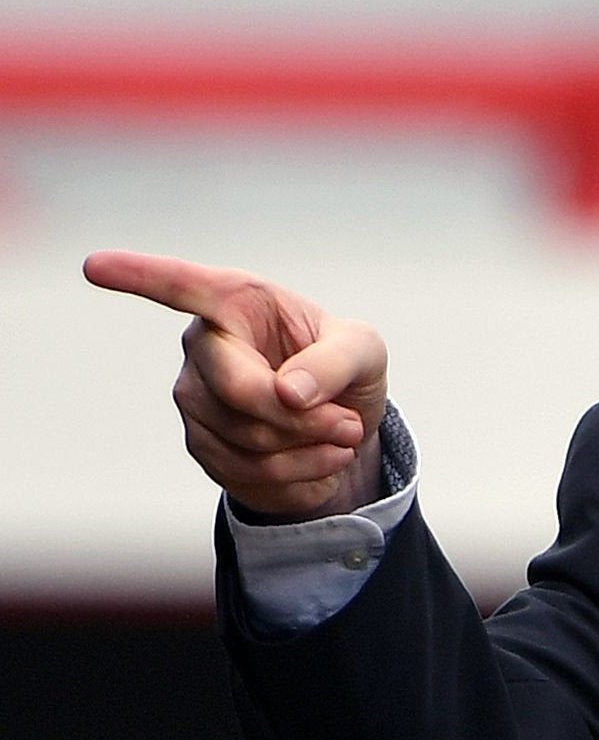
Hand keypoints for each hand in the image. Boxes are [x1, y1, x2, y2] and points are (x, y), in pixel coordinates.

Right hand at [84, 251, 389, 518]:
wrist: (342, 426)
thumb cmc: (344, 366)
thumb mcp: (364, 350)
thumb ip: (336, 361)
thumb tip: (289, 392)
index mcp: (237, 302)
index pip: (182, 285)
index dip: (138, 276)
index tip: (94, 266)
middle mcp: (203, 347)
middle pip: (239, 391)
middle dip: (304, 417)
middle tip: (351, 424)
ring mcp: (195, 399)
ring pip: (248, 438)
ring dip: (310, 447)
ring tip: (342, 436)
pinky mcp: (202, 445)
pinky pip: (250, 472)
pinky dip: (303, 473)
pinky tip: (323, 458)